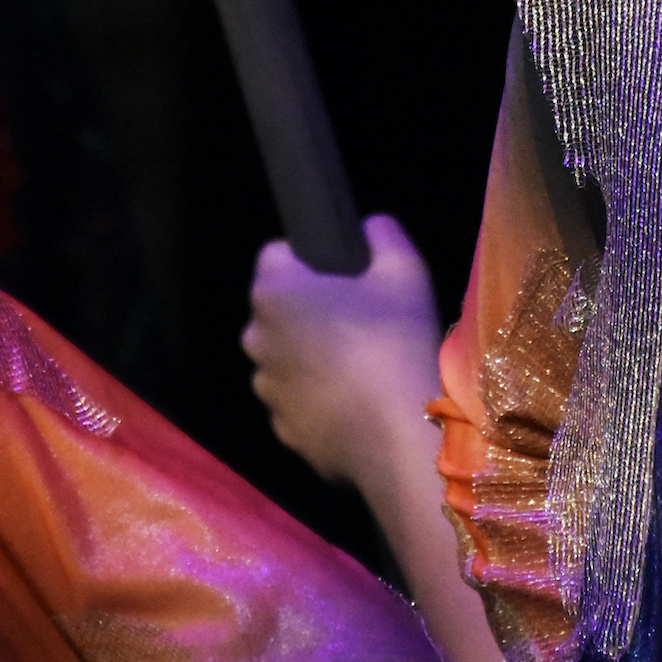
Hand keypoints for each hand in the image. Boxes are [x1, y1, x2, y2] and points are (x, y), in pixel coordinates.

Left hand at [243, 214, 443, 489]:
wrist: (400, 435)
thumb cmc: (396, 341)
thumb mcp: (405, 271)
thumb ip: (383, 234)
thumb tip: (370, 226)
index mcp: (275, 292)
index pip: (277, 254)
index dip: (311, 258)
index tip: (346, 273)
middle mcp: (256, 339)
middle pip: (278, 309)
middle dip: (309, 309)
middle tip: (360, 318)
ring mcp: (266, 390)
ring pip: (285, 357)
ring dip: (309, 356)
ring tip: (360, 365)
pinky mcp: (282, 431)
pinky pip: (296, 400)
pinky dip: (317, 398)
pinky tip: (356, 401)